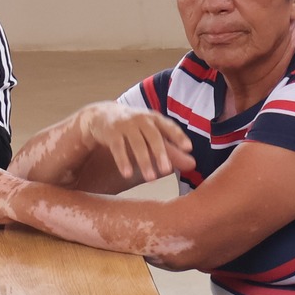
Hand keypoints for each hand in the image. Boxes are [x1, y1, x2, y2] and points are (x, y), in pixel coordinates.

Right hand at [79, 102, 194, 183]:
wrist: (102, 115)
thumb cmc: (134, 127)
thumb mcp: (153, 134)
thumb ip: (171, 149)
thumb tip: (192, 164)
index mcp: (155, 119)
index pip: (169, 126)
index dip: (178, 136)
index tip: (188, 148)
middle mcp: (141, 119)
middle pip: (153, 136)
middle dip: (160, 153)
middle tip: (167, 170)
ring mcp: (125, 125)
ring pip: (136, 144)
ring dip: (144, 161)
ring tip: (151, 179)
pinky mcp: (111, 132)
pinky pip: (118, 148)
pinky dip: (123, 161)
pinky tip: (127, 174)